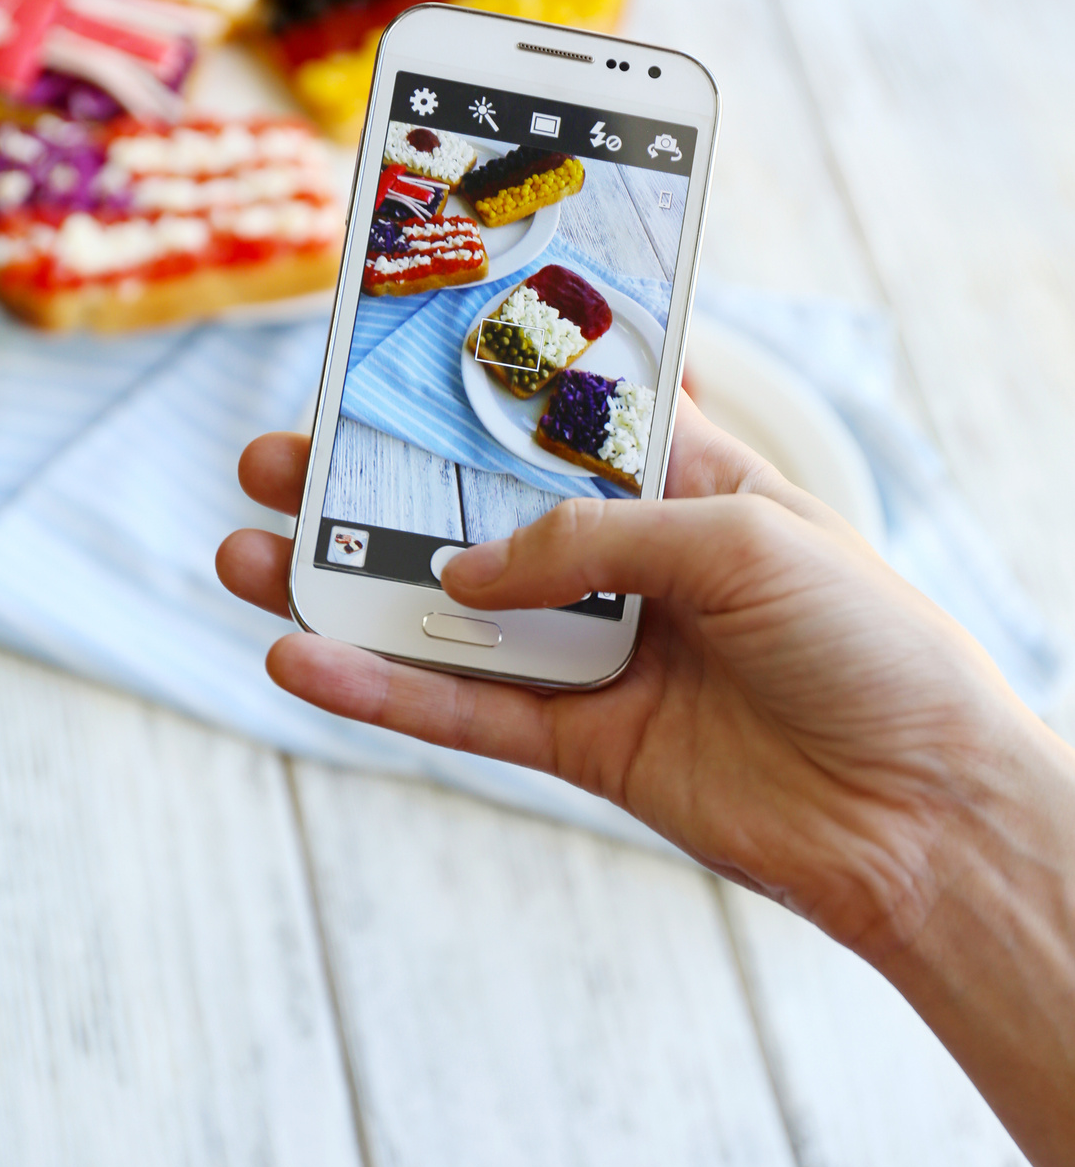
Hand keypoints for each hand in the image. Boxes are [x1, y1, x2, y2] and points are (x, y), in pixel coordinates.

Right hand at [216, 395, 1026, 963]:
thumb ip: (592, 540)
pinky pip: (466, 712)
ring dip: (343, 591)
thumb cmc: (867, 642)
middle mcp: (625, 560)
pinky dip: (383, 690)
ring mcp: (596, 652)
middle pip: (471, 514)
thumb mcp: (739, 540)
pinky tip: (303, 660)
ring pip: (446, 615)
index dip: (466, 388)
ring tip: (244, 557)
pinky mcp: (580, 741)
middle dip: (370, 489)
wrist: (921, 809)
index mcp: (678, 481)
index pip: (548, 417)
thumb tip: (464, 568)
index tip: (376, 357)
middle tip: (277, 461)